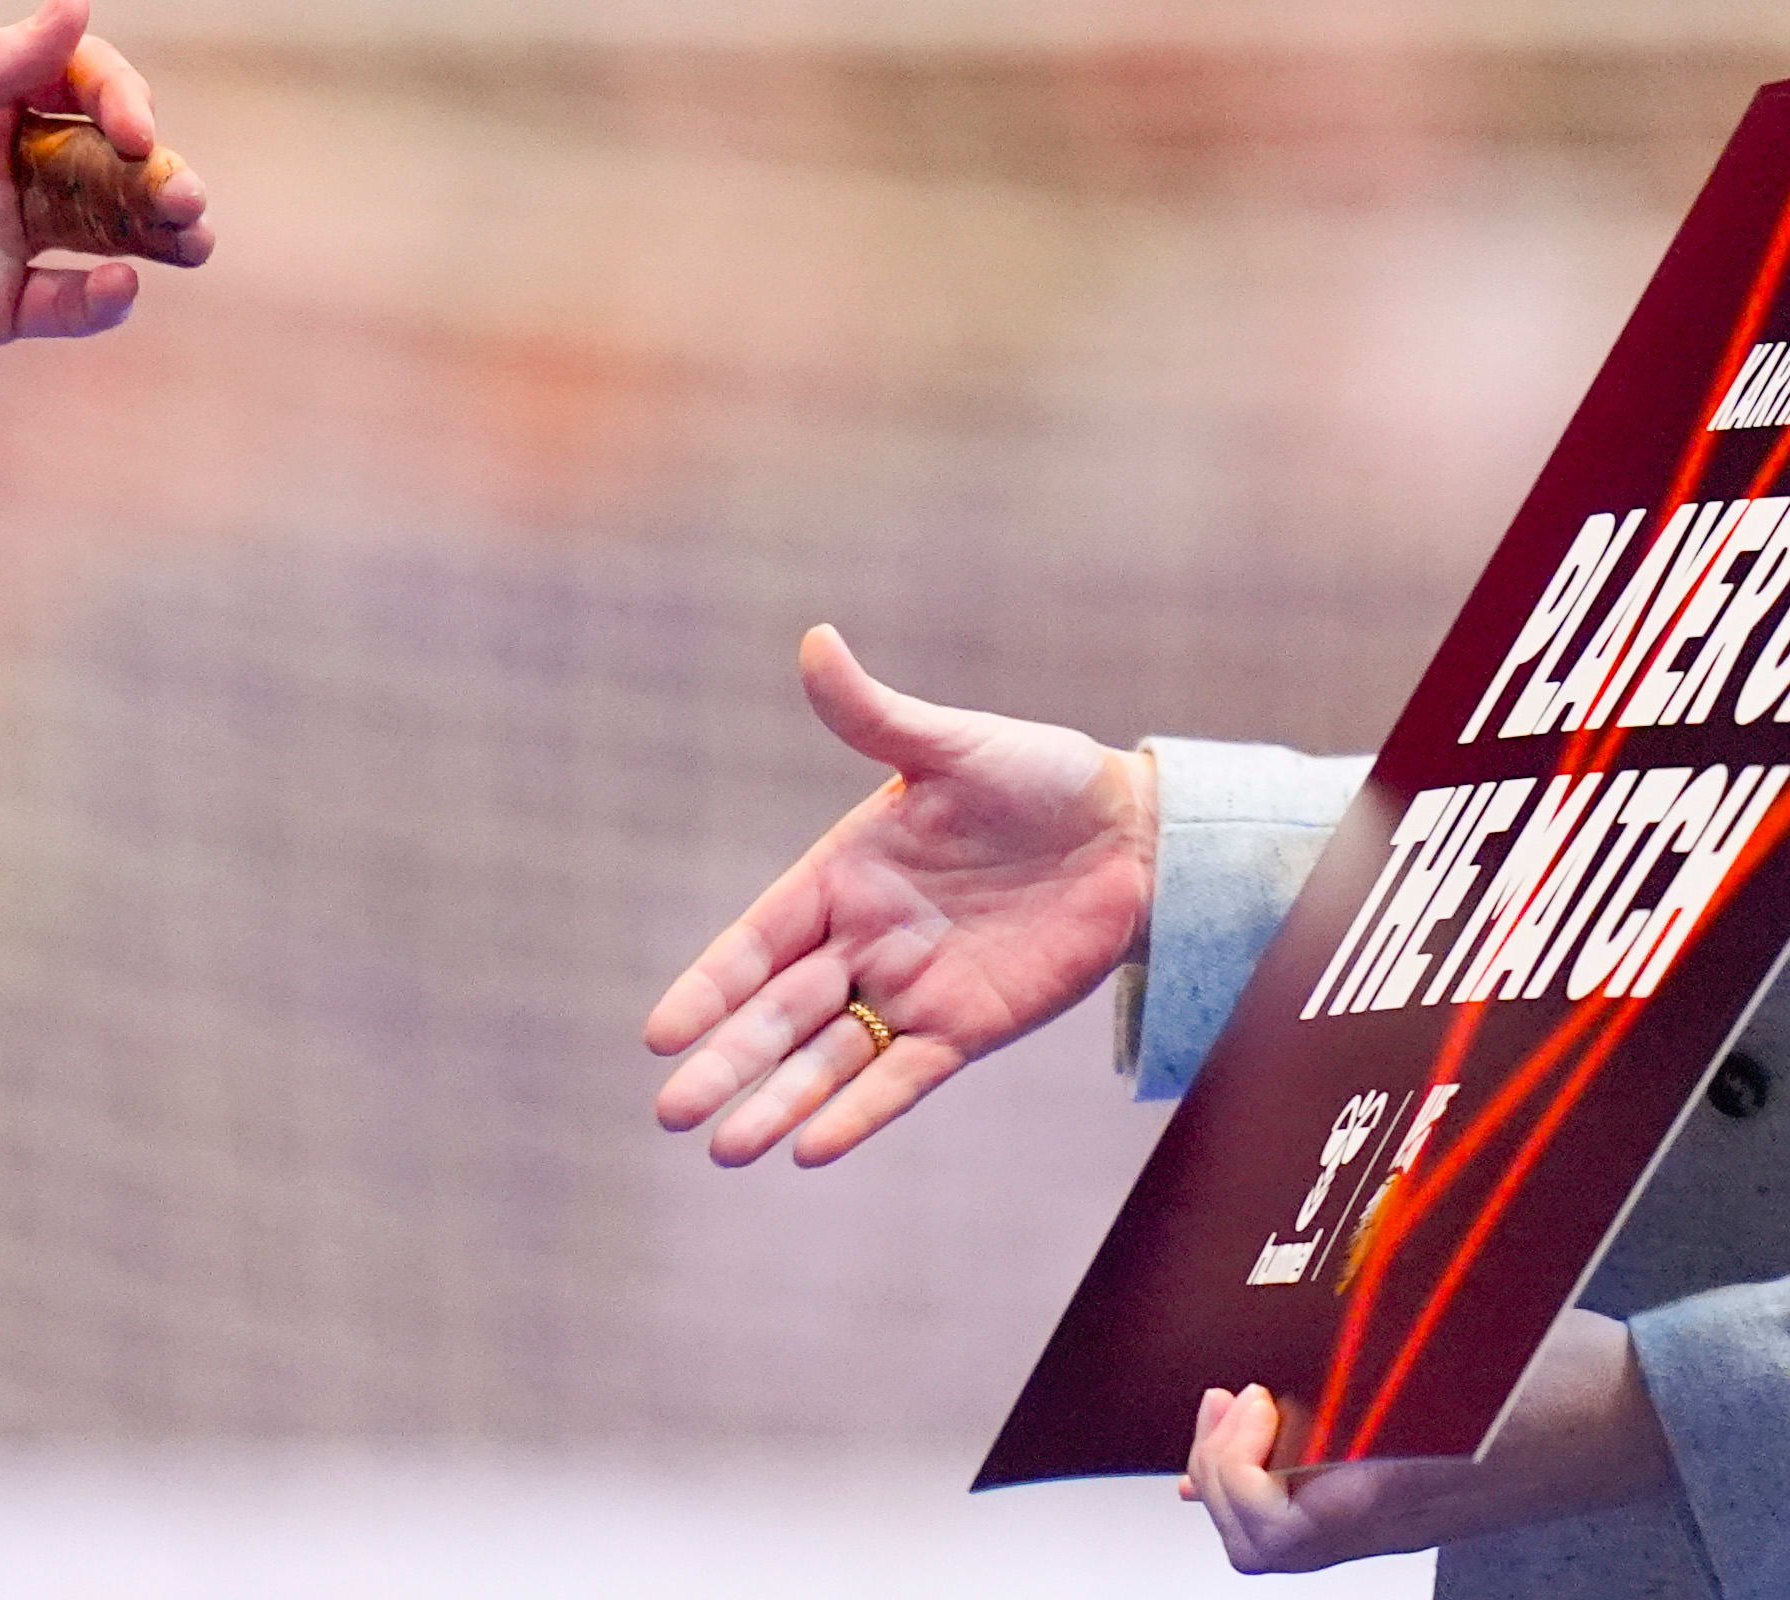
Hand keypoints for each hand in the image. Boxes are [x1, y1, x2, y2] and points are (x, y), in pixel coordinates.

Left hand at [0, 0, 211, 390]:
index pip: (77, 80)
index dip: (117, 96)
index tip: (130, 130)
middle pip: (105, 158)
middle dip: (156, 171)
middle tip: (186, 195)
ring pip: (103, 229)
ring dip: (155, 230)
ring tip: (192, 238)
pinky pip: (62, 303)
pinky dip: (100, 300)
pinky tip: (118, 290)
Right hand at [644, 625, 1158, 1165]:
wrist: (1129, 833)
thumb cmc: (1034, 776)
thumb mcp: (952, 744)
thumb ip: (875, 714)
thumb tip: (816, 641)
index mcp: (843, 874)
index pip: (757, 940)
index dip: (710, 986)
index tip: (660, 1032)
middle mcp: (865, 940)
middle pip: (780, 1014)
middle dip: (726, 1061)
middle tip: (671, 1112)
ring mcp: (913, 991)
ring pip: (829, 1058)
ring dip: (779, 1101)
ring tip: (728, 1147)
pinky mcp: (968, 1029)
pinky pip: (903, 1079)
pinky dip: (859, 1113)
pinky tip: (812, 1149)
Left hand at [1184, 1313, 1671, 1569]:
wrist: (1640, 1421)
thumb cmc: (1569, 1378)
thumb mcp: (1458, 1340)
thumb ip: (1366, 1349)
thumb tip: (1287, 1347)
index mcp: (1397, 1488)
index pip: (1270, 1524)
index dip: (1233, 1461)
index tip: (1250, 1393)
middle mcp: (1392, 1521)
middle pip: (1262, 1548)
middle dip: (1218, 1472)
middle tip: (1226, 1401)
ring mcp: (1404, 1522)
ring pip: (1286, 1542)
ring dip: (1239, 1480)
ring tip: (1237, 1412)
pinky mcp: (1417, 1508)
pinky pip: (1319, 1522)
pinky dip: (1272, 1487)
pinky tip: (1264, 1439)